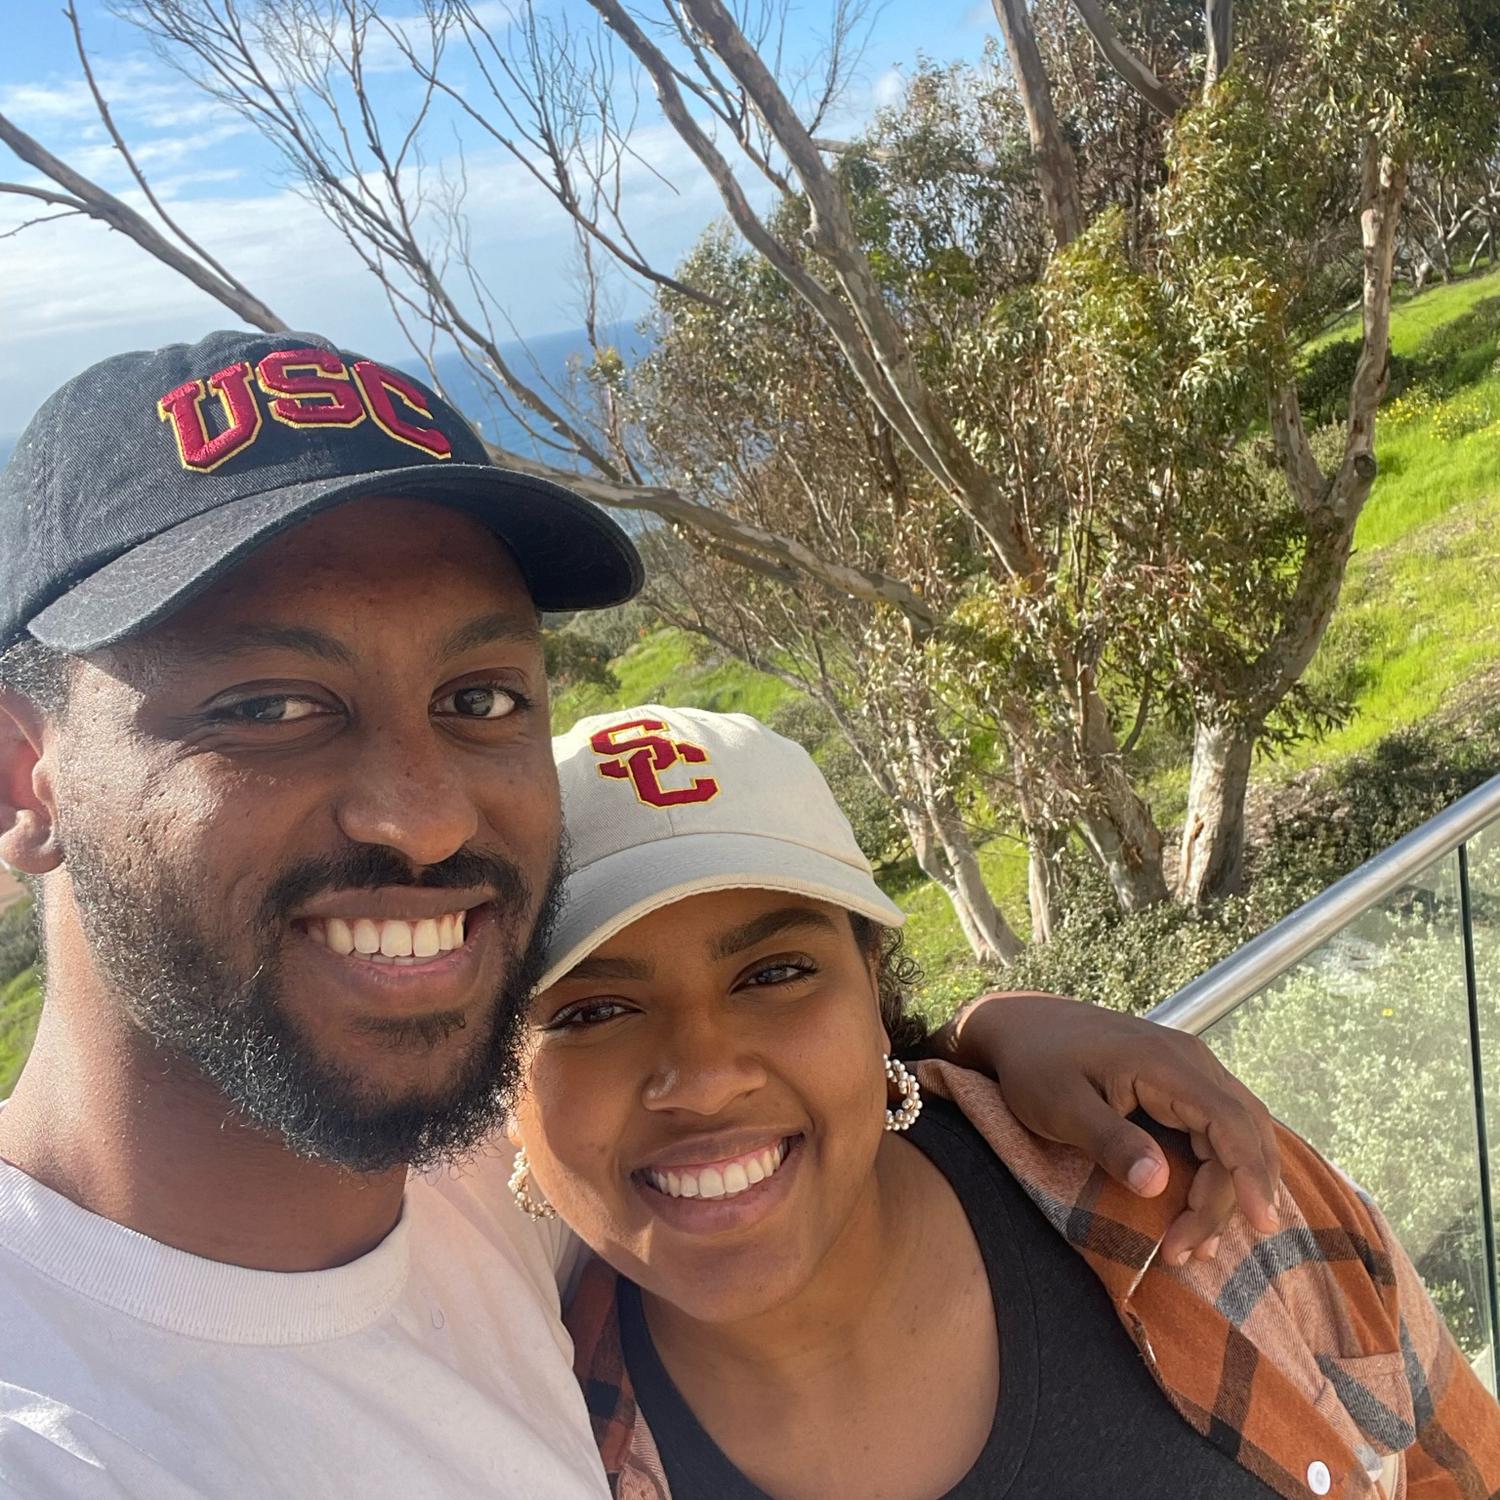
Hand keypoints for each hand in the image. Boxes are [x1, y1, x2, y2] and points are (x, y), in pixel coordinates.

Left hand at [938, 992, 1279, 1265]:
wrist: (1022, 1026)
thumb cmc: (1036, 1065)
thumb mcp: (1061, 1107)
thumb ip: (1109, 1141)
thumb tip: (1157, 1184)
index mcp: (1165, 1062)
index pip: (1229, 1121)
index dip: (1251, 1174)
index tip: (1261, 1224)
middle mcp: (1190, 1060)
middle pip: (1240, 1135)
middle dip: (1226, 1199)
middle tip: (1187, 1251)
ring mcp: (1190, 1068)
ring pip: (1239, 1133)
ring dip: (1230, 1189)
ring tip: (1198, 1245)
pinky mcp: (1182, 1083)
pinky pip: (1221, 1128)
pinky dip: (1222, 1170)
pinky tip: (1203, 1210)